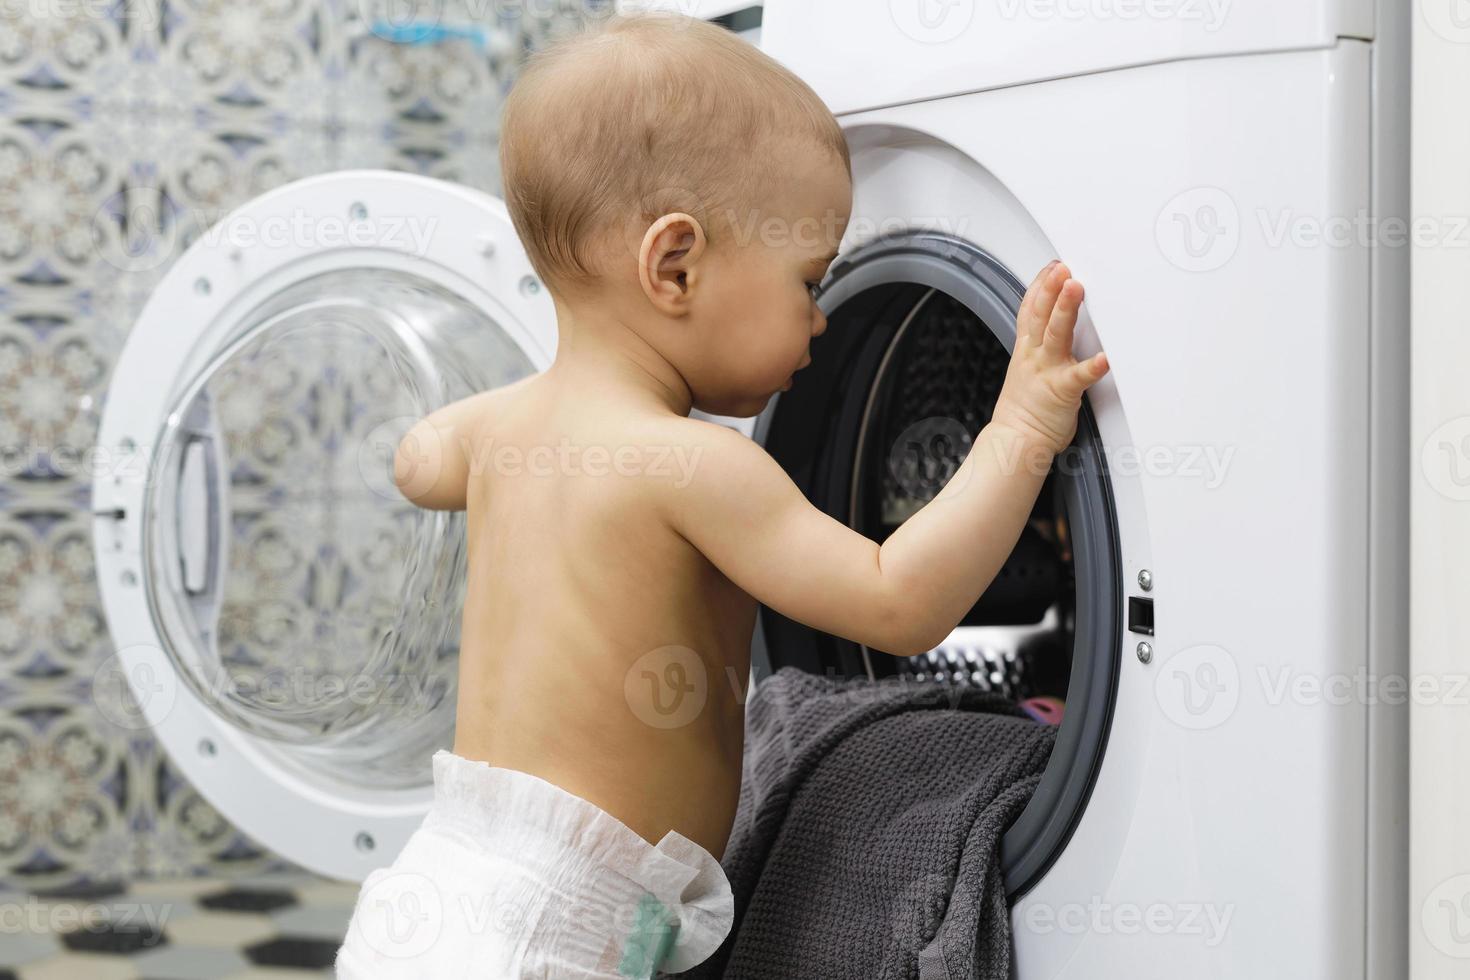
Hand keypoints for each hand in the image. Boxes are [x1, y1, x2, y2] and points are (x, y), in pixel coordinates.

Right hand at [990, 260, 1109, 454]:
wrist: (1017, 440)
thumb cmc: (1027, 409)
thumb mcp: (1026, 368)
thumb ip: (1040, 345)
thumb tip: (1054, 326)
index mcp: (1027, 350)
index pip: (1029, 310)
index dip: (1039, 286)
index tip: (1052, 267)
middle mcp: (1036, 356)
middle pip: (1040, 315)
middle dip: (1050, 288)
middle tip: (1062, 268)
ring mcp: (1048, 371)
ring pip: (1055, 334)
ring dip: (1065, 310)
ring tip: (1076, 289)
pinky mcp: (1063, 391)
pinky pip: (1079, 376)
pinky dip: (1093, 366)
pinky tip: (1105, 358)